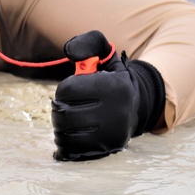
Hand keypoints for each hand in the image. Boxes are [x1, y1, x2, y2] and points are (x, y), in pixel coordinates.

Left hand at [51, 30, 164, 160]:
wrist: (136, 106)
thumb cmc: (111, 78)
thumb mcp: (105, 55)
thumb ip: (88, 43)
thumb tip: (70, 51)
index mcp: (114, 86)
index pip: (67, 90)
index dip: (64, 89)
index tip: (72, 89)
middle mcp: (116, 111)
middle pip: (64, 114)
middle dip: (58, 109)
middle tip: (62, 107)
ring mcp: (113, 133)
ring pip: (67, 134)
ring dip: (59, 127)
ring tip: (65, 121)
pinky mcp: (109, 148)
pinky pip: (75, 150)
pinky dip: (65, 144)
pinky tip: (68, 136)